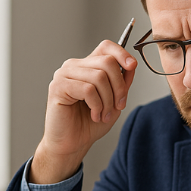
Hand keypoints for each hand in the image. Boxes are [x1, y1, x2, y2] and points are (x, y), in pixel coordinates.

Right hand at [31, 40, 137, 183]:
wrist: (73, 144)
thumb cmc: (89, 123)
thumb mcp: (114, 100)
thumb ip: (122, 82)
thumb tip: (131, 64)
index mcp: (87, 66)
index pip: (106, 46)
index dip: (121, 53)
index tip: (132, 66)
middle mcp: (74, 66)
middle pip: (107, 62)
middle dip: (119, 86)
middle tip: (118, 105)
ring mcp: (64, 75)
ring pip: (99, 76)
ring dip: (108, 100)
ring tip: (103, 114)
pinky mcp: (58, 87)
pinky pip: (87, 89)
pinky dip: (97, 105)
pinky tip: (94, 114)